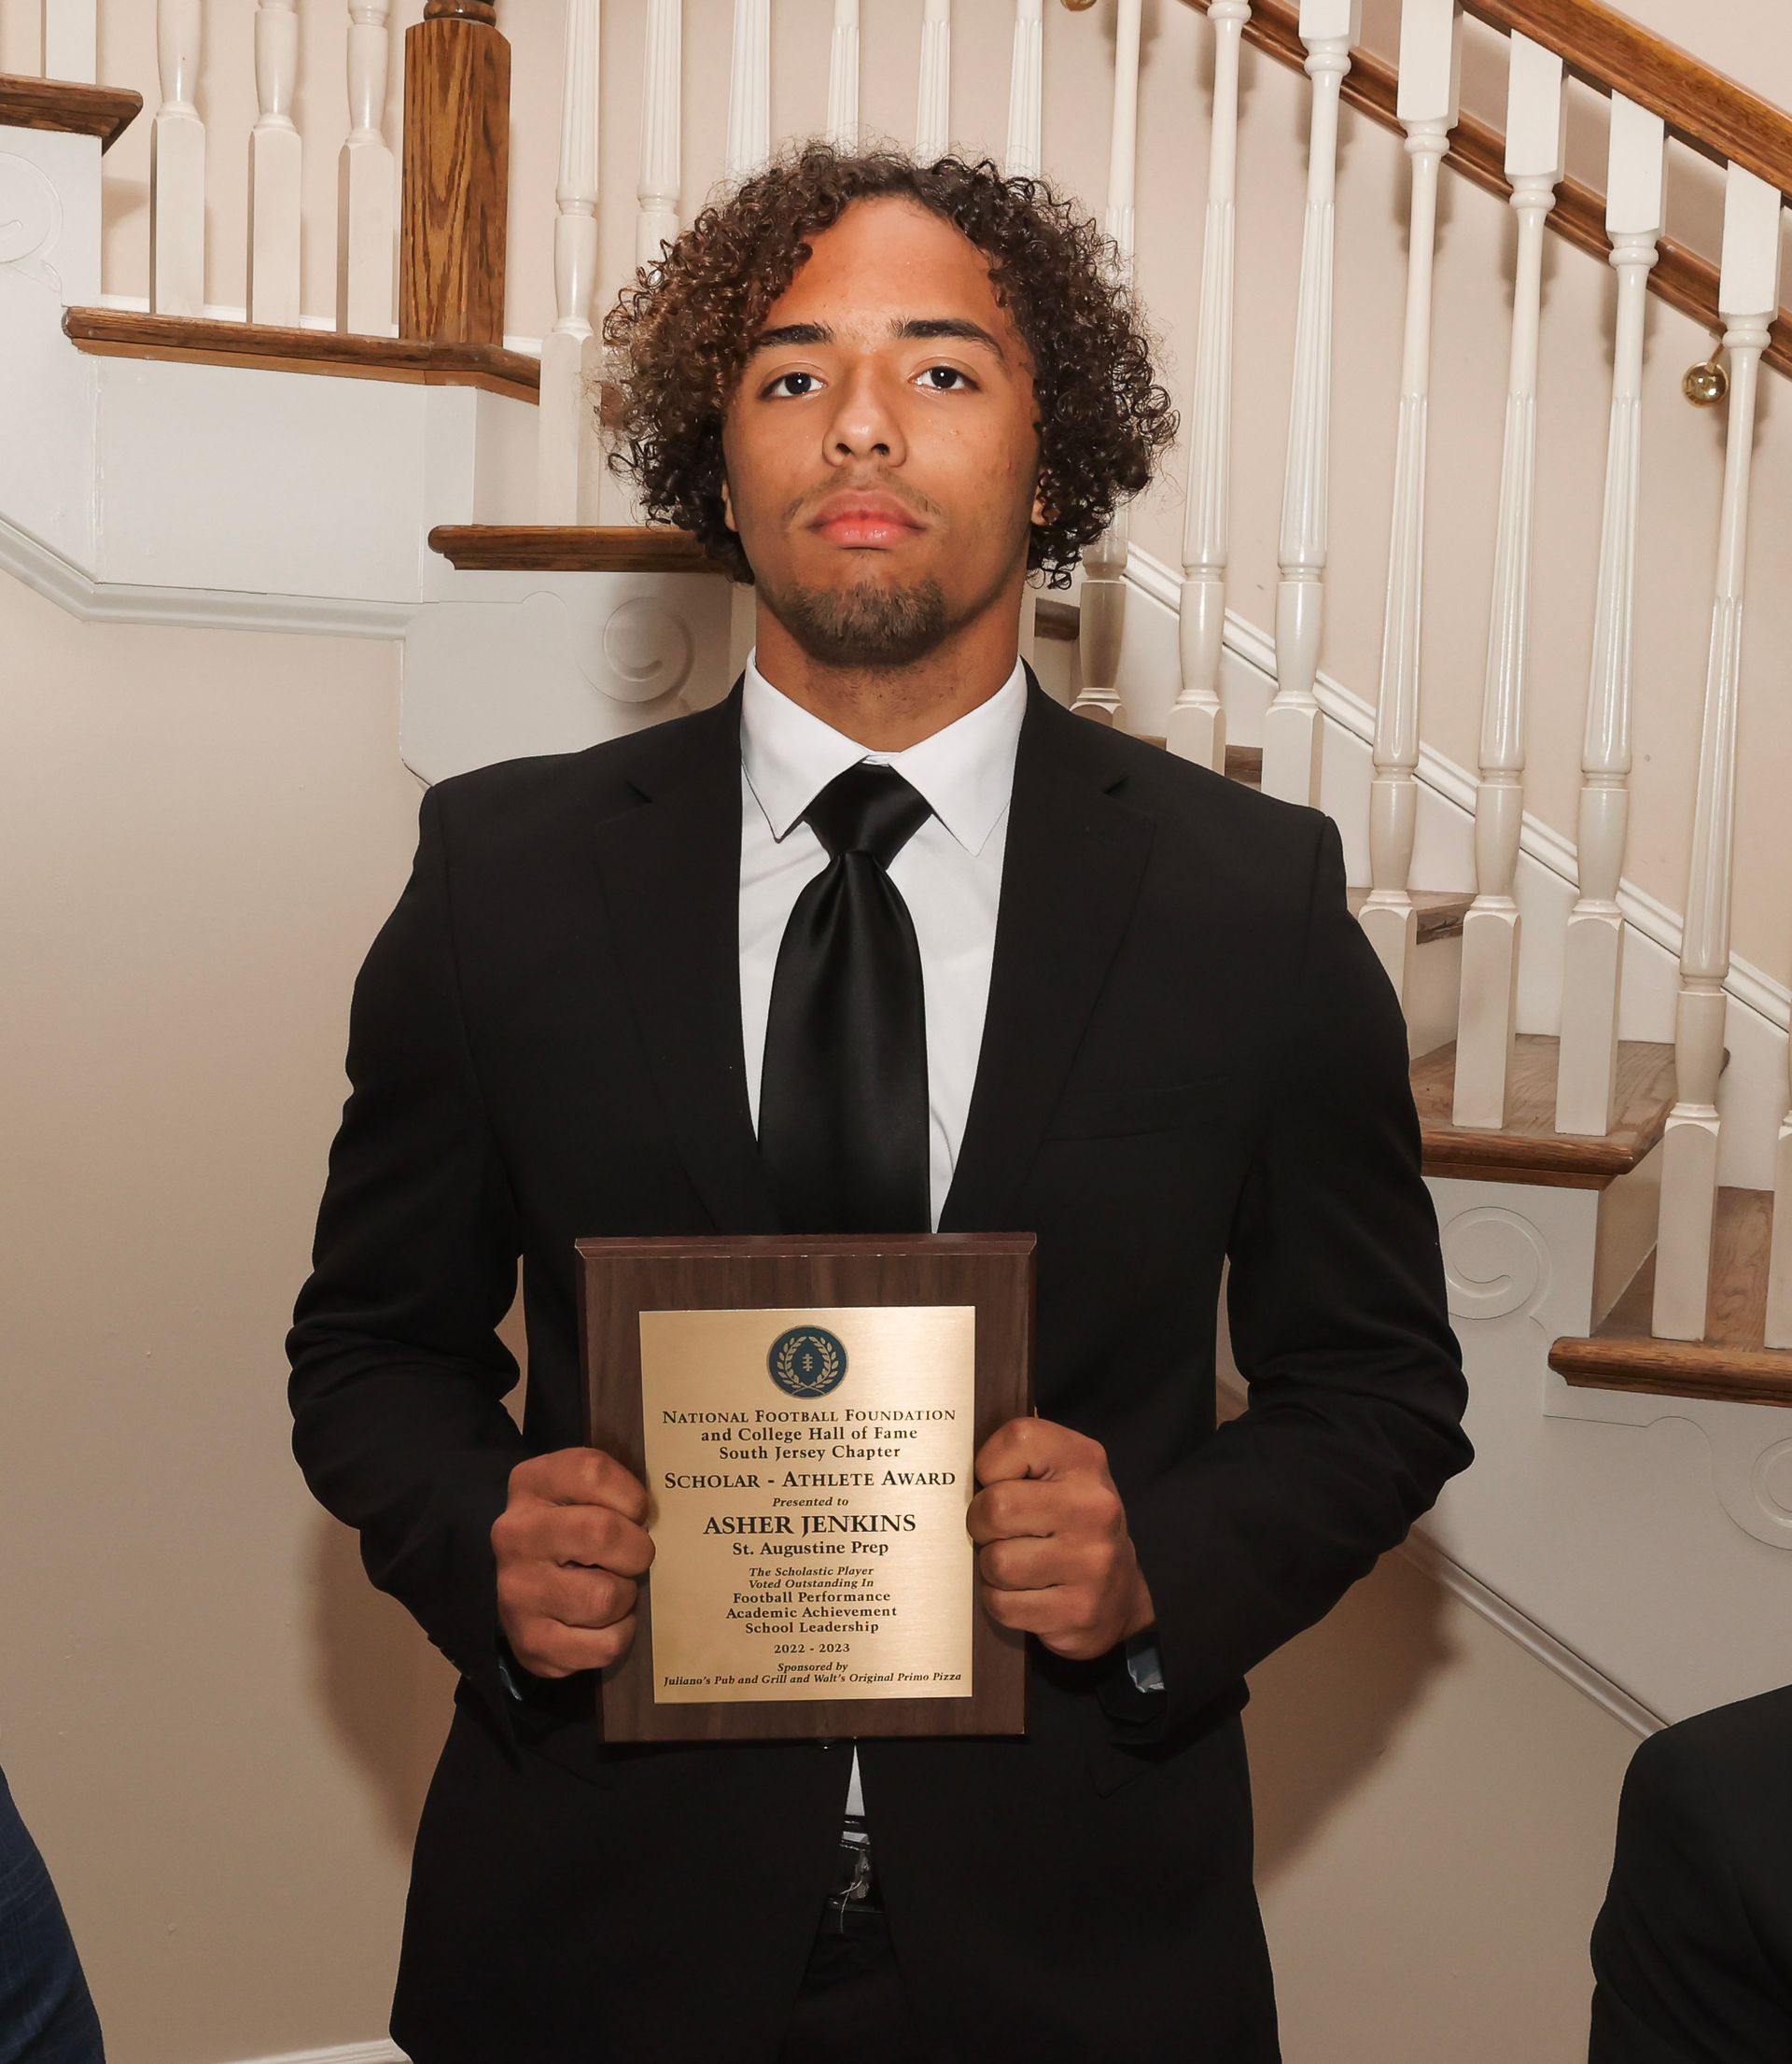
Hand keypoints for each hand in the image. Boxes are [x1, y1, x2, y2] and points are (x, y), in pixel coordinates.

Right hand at [492, 1447, 655, 1678]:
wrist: (527, 1589)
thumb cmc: (574, 1530)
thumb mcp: (585, 1493)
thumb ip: (617, 1489)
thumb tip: (674, 1512)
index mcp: (531, 1484)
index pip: (592, 1472)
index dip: (631, 1497)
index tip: (635, 1513)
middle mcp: (515, 1534)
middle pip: (602, 1533)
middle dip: (636, 1550)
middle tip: (634, 1557)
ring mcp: (517, 1591)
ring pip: (605, 1597)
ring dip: (625, 1597)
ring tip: (611, 1588)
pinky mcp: (531, 1642)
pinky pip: (605, 1644)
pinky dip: (619, 1634)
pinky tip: (603, 1622)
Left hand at [966, 1417, 1155, 1662]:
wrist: (1118, 1594)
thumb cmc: (1070, 1523)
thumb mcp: (1059, 1473)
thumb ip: (1017, 1456)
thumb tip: (953, 1457)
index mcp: (1084, 1460)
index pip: (1016, 1439)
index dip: (990, 1465)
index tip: (997, 1482)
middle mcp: (1093, 1507)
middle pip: (995, 1508)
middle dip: (981, 1524)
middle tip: (996, 1531)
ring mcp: (1091, 1561)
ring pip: (996, 1563)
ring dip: (992, 1568)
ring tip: (1014, 1562)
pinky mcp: (1079, 1609)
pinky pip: (1003, 1605)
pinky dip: (1001, 1601)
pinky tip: (1023, 1592)